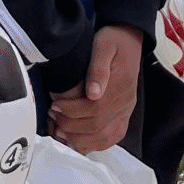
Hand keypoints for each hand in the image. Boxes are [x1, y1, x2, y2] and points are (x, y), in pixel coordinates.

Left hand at [49, 25, 143, 152]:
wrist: (129, 40)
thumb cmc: (113, 41)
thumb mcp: (104, 45)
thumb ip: (98, 69)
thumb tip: (93, 94)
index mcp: (121, 86)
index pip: (95, 109)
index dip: (72, 111)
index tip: (55, 106)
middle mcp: (125, 103)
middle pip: (98, 126)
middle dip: (71, 125)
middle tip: (53, 117)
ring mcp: (125, 111)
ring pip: (104, 137)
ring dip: (80, 139)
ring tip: (60, 130)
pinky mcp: (123, 115)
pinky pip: (110, 138)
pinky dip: (92, 144)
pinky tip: (76, 140)